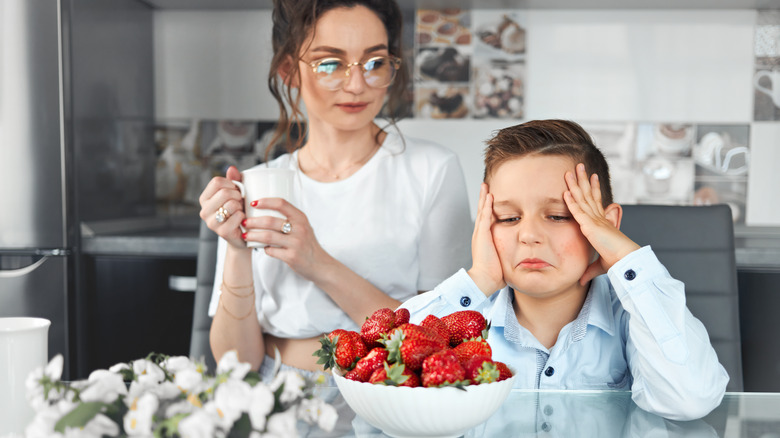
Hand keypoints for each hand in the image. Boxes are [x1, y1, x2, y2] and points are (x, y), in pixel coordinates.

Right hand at [199, 166, 247, 249]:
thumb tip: (231, 168)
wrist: (242, 234)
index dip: (231, 184)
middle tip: (240, 202)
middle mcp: (204, 210)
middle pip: (224, 193)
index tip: (235, 190)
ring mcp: (211, 223)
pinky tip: (242, 220)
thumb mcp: (236, 193)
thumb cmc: (238, 210)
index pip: (216, 182)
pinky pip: (238, 216)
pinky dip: (244, 216)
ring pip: (231, 204)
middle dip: (238, 195)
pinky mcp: (222, 232)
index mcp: (205, 198)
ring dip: (241, 206)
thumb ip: (234, 180)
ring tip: (240, 211)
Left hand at [243, 197, 330, 281]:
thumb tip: (264, 210)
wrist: (320, 265)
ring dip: (253, 235)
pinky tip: (262, 248)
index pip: (281, 203)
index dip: (265, 201)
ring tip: (245, 235)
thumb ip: (289, 219)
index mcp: (301, 218)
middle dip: (253, 221)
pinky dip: (264, 249)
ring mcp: (296, 243)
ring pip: (267, 236)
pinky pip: (271, 251)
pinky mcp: (292, 257)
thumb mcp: (303, 227)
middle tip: (244, 222)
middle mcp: (300, 229)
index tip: (253, 203)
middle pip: (270, 221)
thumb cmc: (308, 244)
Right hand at [467, 183, 505, 295]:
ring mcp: (480, 234)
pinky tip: (489, 197)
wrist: (485, 280)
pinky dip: (486, 206)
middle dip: (483, 199)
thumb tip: (521, 256)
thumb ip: (509, 253)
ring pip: (482, 211)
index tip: (491, 198)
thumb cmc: (495, 274)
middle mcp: (481, 234)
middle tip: (485, 186)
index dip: (488, 208)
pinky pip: (485, 217)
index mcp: (485, 239)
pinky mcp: (482, 236)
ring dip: (483, 198)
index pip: (487, 219)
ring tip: (485, 186)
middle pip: (482, 211)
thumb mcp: (504, 259)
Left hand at [563, 163, 639, 284]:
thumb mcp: (599, 265)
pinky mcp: (590, 226)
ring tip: (571, 170)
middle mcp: (599, 218)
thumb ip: (589, 270)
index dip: (592, 189)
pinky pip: (578, 211)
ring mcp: (595, 220)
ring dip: (576, 183)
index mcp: (602, 224)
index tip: (590, 178)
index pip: (595, 203)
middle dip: (583, 180)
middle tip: (579, 166)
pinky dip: (571, 200)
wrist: (625, 262)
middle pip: (589, 194)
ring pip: (583, 198)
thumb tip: (581, 281)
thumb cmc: (616, 263)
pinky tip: (566, 190)